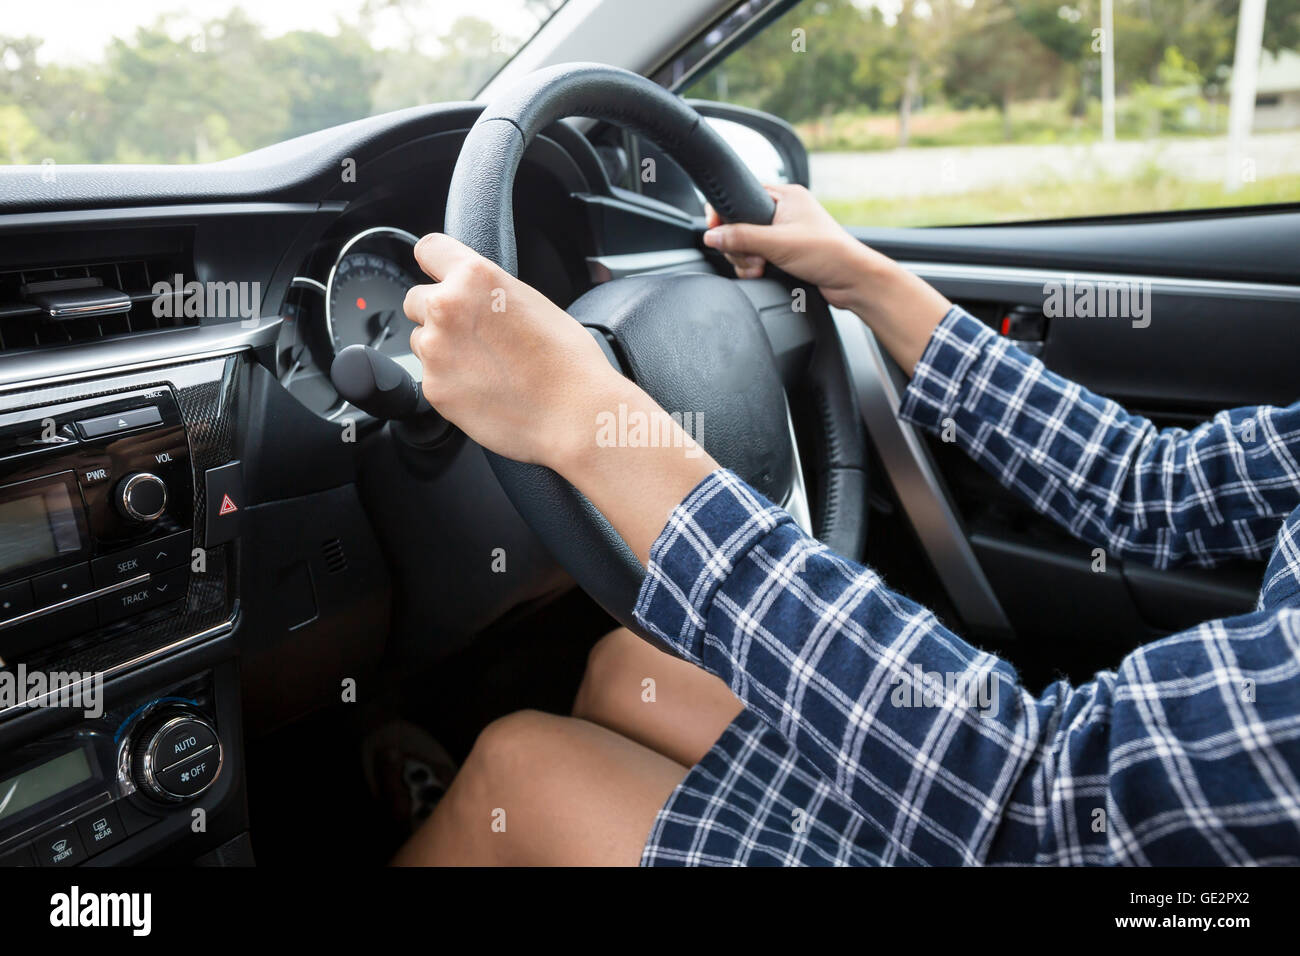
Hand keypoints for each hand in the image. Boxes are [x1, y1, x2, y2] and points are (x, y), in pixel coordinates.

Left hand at [404, 233, 621, 469]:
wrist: (572, 414)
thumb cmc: (566, 361)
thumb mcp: (532, 301)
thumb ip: (491, 291)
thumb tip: (474, 296)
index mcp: (476, 277)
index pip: (429, 249)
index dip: (436, 265)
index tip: (438, 275)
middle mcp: (447, 306)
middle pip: (416, 299)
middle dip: (437, 314)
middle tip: (472, 334)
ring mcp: (435, 349)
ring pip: (420, 340)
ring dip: (441, 349)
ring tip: (482, 365)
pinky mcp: (434, 387)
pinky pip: (430, 376)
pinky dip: (449, 382)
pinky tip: (482, 388)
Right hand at [703, 183, 881, 309]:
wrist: (852, 281)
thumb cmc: (829, 254)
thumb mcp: (778, 243)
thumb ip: (741, 238)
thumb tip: (712, 235)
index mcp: (786, 196)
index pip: (742, 195)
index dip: (725, 213)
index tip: (716, 229)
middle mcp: (785, 212)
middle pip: (740, 224)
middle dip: (740, 246)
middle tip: (754, 258)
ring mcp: (784, 233)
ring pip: (746, 244)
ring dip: (747, 260)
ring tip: (762, 267)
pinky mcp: (785, 253)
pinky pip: (757, 257)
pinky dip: (755, 267)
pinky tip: (764, 273)